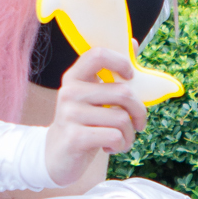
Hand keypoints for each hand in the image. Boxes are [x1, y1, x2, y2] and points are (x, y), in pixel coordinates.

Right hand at [43, 47, 147, 187]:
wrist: (58, 156)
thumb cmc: (84, 123)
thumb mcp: (94, 97)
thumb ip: (112, 74)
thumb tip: (133, 42)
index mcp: (75, 77)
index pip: (99, 54)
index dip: (121, 62)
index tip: (130, 77)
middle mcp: (69, 92)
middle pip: (123, 92)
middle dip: (139, 112)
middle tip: (138, 123)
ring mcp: (70, 115)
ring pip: (122, 119)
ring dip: (129, 134)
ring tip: (121, 139)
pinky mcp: (74, 137)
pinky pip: (114, 136)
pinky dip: (120, 145)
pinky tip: (110, 147)